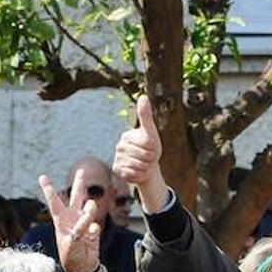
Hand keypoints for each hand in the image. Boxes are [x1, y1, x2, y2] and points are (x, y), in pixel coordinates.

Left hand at [38, 170, 101, 271]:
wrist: (82, 268)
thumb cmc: (70, 257)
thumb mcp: (70, 243)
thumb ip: (79, 230)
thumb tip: (89, 221)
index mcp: (61, 221)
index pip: (54, 202)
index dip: (48, 189)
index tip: (42, 177)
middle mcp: (73, 219)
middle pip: (76, 197)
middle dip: (79, 184)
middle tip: (81, 171)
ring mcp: (84, 223)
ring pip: (89, 207)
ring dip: (90, 210)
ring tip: (87, 218)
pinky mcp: (93, 230)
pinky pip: (95, 225)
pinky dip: (93, 230)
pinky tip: (90, 237)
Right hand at [112, 94, 166, 208]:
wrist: (146, 166)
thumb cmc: (150, 148)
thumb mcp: (150, 132)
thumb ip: (145, 115)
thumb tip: (143, 96)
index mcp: (127, 136)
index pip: (146, 143)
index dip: (154, 148)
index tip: (151, 147)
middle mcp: (119, 147)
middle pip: (143, 156)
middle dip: (150, 159)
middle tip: (148, 158)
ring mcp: (117, 159)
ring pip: (138, 166)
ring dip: (145, 167)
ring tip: (144, 164)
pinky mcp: (117, 171)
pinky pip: (132, 174)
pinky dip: (139, 175)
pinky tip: (138, 172)